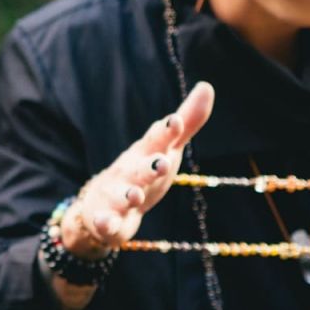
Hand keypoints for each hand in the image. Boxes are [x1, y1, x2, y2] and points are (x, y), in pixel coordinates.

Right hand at [59, 83, 215, 256]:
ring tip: (134, 195)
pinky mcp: (106, 220)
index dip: (166, 131)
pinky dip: (105, 224)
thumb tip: (207, 86)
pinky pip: (105, 223)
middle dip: (149, 166)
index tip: (175, 121)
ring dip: (128, 195)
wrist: (102, 204)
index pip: (157, 140)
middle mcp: (129, 172)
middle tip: (162, 162)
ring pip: (121, 195)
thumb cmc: (142, 170)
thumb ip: (188, 121)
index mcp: (146, 154)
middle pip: (139, 168)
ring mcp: (115, 195)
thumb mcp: (166, 148)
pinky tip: (106, 224)